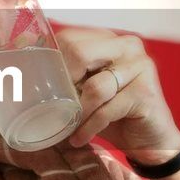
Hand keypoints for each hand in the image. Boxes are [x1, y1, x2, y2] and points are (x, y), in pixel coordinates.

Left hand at [55, 27, 179, 163]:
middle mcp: (128, 46)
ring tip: (69, 127)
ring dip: (78, 113)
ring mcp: (140, 66)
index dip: (54, 64)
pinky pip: (106, 110)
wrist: (150, 140)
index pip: (70, 38)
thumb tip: (30, 81)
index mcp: (110, 39)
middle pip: (80, 54)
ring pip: (94, 87)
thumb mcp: (88, 91)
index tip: (46, 87)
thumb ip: (70, 79)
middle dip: (64, 84)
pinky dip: (89, 128)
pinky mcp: (145, 92)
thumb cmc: (114, 114)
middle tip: (57, 106)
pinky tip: (80, 138)